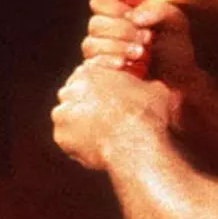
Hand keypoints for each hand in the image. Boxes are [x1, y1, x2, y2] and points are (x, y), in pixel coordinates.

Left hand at [53, 62, 178, 169]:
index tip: (112, 96)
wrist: (137, 143)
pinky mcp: (61, 137)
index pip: (89, 74)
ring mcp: (63, 114)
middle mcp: (71, 89)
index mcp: (91, 71)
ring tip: (102, 134)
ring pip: (69, 117)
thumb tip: (152, 87)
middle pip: (74, 94)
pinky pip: (70, 139)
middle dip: (86, 103)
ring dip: (81, 123)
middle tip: (106, 115)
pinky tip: (99, 146)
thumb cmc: (148, 113)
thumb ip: (145, 85)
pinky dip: (80, 143)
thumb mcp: (156, 90)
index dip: (101, 86)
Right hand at [82, 0, 203, 90]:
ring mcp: (102, 52)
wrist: (179, 80)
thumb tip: (133, 16)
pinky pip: (92, 63)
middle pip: (95, 24)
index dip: (113, 8)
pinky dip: (109, 61)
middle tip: (147, 38)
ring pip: (90, 44)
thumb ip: (157, 9)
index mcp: (121, 13)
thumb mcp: (175, 21)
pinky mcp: (100, 71)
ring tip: (141, 54)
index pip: (100, 2)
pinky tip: (125, 64)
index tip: (135, 19)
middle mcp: (107, 31)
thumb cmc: (175, 49)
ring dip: (118, 47)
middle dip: (123, 31)